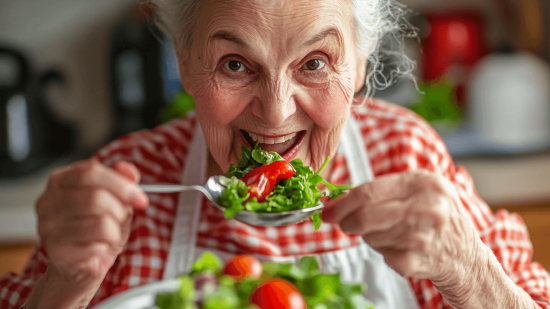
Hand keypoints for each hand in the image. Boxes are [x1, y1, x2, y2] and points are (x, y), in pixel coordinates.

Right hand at [35, 160, 148, 295]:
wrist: (79, 266)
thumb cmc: (95, 229)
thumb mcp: (114, 201)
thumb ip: (122, 181)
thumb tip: (128, 171)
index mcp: (61, 180)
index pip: (89, 172)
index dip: (120, 184)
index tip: (139, 198)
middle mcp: (48, 201)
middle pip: (95, 197)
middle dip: (119, 209)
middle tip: (121, 218)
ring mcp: (49, 227)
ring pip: (100, 221)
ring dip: (115, 229)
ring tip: (109, 234)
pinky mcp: (57, 251)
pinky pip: (96, 244)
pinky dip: (106, 246)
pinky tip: (98, 247)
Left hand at [322, 169, 479, 281]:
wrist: (465, 256)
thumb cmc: (433, 217)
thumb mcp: (416, 191)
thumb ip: (379, 192)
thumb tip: (335, 202)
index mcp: (423, 182)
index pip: (369, 191)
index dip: (342, 203)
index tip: (327, 209)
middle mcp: (428, 207)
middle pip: (366, 215)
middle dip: (347, 221)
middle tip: (343, 224)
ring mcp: (425, 235)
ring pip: (371, 236)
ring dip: (369, 236)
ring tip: (387, 232)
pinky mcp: (420, 260)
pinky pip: (383, 256)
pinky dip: (384, 253)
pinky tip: (399, 248)